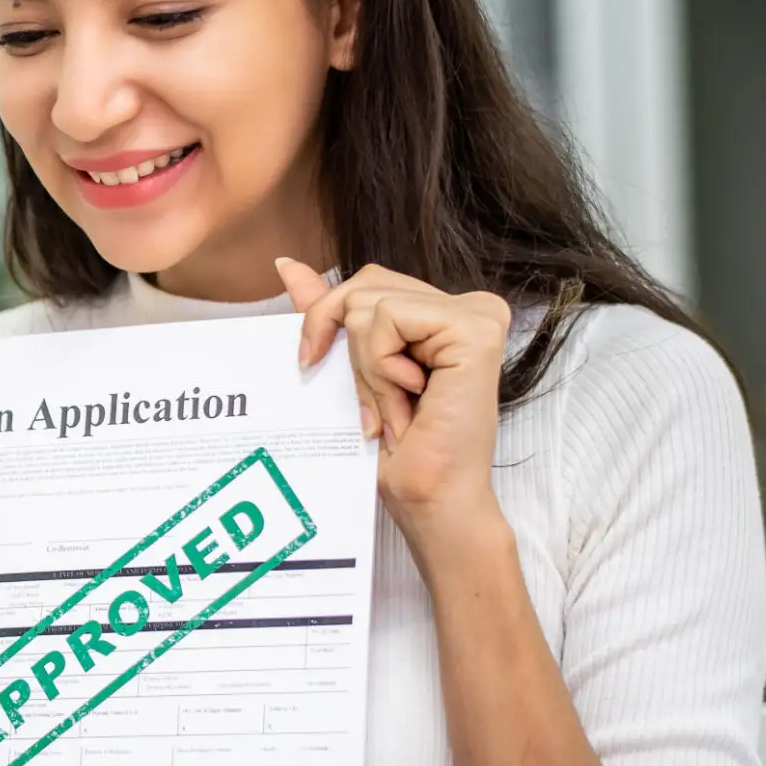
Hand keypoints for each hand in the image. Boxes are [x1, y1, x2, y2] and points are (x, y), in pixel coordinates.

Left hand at [277, 259, 511, 531]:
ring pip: (371, 304)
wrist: (427, 498)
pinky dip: (381, 365)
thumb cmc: (396, 450)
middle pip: (364, 286)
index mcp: (442, 314)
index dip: (330, 323)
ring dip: (367, 368)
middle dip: (348, 350)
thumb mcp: (351, 368)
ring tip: (397, 407)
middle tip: (374, 405)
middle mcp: (468, 307)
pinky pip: (389, 319)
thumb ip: (328, 313)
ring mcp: (477, 314)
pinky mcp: (476, 328)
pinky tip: (412, 395)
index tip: (325, 371)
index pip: (366, 284)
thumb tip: (288, 266)